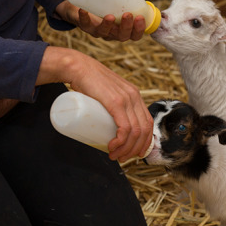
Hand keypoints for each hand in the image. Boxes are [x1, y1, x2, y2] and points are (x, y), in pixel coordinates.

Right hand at [38, 46, 152, 161]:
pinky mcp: (116, 102)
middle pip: (144, 130)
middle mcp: (135, 97)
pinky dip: (121, 141)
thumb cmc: (87, 83)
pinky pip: (125, 127)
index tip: (134, 153)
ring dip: (126, 149)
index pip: (148, 123)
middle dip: (135, 149)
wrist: (77, 67)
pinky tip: (113, 146)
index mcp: (135, 96)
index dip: (144, 142)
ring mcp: (127, 99)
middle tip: (122, 158)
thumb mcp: (107, 94)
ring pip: (135, 132)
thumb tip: (108, 125)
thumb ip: (111, 104)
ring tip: (114, 156)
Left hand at [56, 0, 145, 41]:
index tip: (140, 17)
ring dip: (108, 25)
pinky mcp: (86, 26)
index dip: (139, 29)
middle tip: (128, 15)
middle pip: (121, 36)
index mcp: (123, 30)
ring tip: (110, 16)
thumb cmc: (108, 6)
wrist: (87, 7)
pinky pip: (85, 24)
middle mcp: (112, 34)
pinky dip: (84, 18)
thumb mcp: (120, 4)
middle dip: (126, 27)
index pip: (134, 35)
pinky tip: (84, 10)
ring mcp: (99, 31)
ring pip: (104, 32)